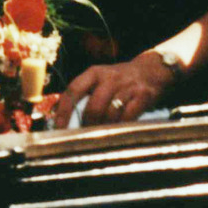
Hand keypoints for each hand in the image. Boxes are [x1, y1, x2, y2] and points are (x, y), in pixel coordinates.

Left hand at [56, 52, 176, 127]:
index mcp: (94, 73)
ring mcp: (127, 87)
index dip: (64, 110)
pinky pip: (128, 117)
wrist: (151, 70)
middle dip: (87, 125)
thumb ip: (81, 94)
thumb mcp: (99, 79)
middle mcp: (110, 78)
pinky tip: (117, 131)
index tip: (58, 128)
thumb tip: (57, 114)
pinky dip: (121, 127)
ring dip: (104, 128)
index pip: (73, 90)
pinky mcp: (143, 96)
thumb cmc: (118, 81)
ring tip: (100, 136)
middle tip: (84, 136)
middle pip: (93, 107)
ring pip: (110, 114)